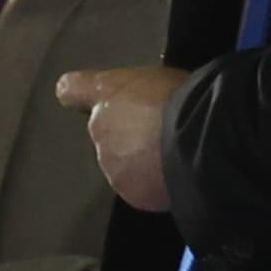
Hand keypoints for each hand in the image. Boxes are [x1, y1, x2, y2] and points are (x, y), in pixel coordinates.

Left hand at [53, 63, 182, 213]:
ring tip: (174, 154)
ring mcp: (111, 164)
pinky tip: (177, 173)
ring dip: (140, 161)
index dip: (78, 93)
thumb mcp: (163, 78)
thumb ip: (142, 90)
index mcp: (106, 92)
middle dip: (128, 134)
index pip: (73, 89)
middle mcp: (99, 128)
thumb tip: (150, 100)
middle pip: (106, 133)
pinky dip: (154, 184)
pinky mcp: (129, 193)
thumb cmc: (185, 101)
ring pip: (122, 163)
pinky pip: (140, 188)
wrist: (198, 140)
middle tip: (160, 132)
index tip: (76, 97)